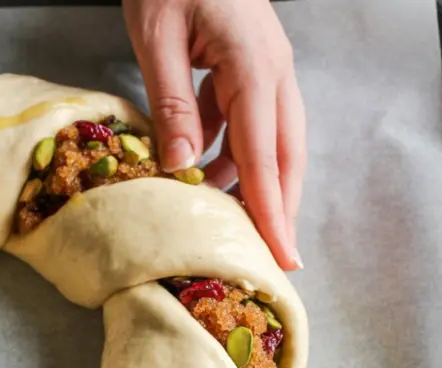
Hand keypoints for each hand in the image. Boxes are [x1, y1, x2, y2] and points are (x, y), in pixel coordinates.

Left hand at [123, 0, 305, 270]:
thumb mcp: (158, 38)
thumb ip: (172, 102)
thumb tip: (180, 167)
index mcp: (253, 65)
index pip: (264, 153)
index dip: (272, 207)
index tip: (281, 251)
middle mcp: (271, 71)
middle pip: (284, 153)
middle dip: (279, 206)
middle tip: (274, 255)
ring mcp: (262, 69)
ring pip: (266, 141)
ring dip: (246, 180)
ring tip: (219, 216)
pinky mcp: (244, 67)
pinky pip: (242, 121)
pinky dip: (224, 150)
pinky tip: (195, 165)